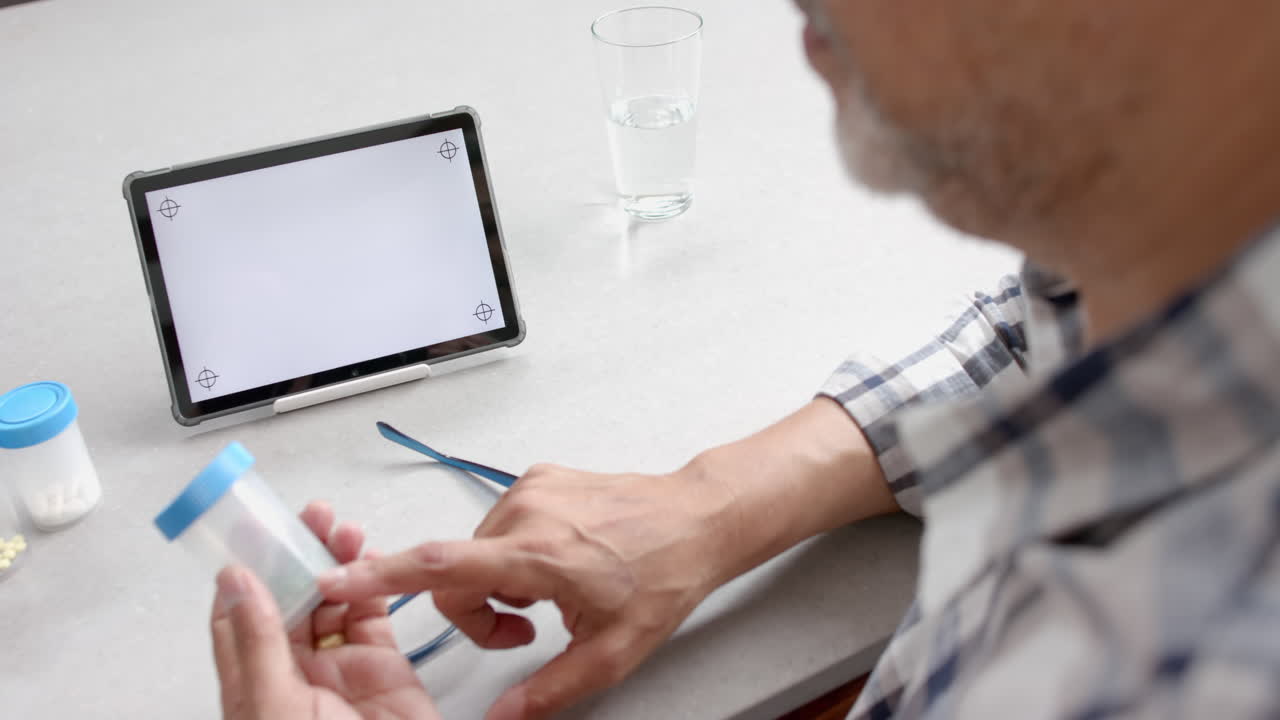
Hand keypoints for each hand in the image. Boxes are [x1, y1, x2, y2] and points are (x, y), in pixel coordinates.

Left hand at [210, 501, 440, 719]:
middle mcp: (292, 676)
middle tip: (306, 517)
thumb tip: (236, 583)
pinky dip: (373, 582)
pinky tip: (369, 557)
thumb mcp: (275, 710)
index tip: (251, 531)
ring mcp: (339, 670)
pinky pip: (373, 614)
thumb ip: (258, 645)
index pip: (237, 619)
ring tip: (340, 529)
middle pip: (287, 600)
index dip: (245, 572)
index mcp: (252, 689)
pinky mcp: (383, 667)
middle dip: (295, 555)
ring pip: (330, 601)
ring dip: (334, 561)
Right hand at [318, 464, 739, 719]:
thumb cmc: (663, 576)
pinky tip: (555, 563)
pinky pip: (499, 524)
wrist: (698, 519)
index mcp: (539, 555)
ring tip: (547, 597)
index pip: (443, 565)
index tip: (334, 577)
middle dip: (473, 611)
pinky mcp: (539, 477)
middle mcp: (527, 512)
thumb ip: (548, 689)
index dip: (381, 575)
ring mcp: (533, 488)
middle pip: (455, 571)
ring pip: (476, 549)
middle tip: (523, 633)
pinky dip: (510, 552)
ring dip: (494, 582)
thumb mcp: (612, 651)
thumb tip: (501, 719)